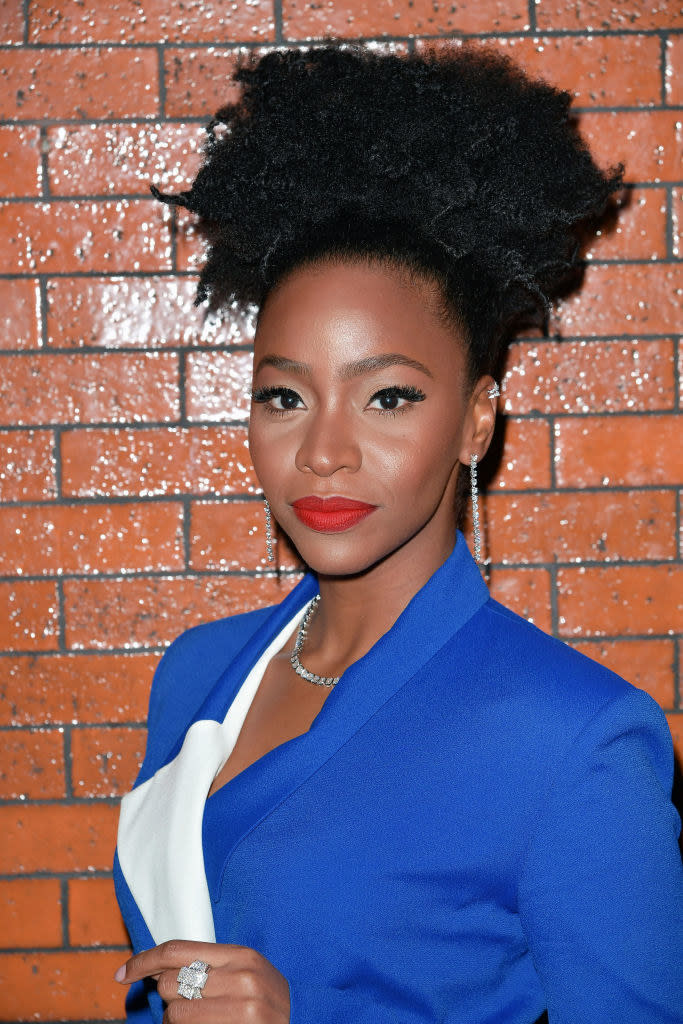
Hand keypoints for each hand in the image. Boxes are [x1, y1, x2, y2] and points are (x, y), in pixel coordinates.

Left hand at [115, 939, 290, 1022]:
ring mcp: (242, 1009)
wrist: (306, 1022)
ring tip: (199, 1022)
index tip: (121, 973)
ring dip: (176, 1022)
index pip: (177, 951)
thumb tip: (157, 971)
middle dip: (169, 998)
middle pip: (171, 984)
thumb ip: (210, 966)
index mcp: (240, 955)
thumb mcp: (246, 970)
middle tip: (187, 1006)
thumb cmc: (270, 999)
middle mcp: (240, 979)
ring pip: (176, 1014)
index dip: (143, 961)